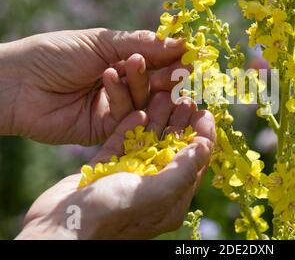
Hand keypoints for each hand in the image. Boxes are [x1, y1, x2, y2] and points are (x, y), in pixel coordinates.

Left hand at [0, 28, 186, 144]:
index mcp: (123, 62)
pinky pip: (126, 117)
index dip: (174, 59)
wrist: (18, 84)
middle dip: (167, 75)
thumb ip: (142, 44)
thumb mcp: (101, 41)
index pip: (158, 62)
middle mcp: (124, 87)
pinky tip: (110, 78)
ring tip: (134, 65)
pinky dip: (121, 96)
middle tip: (178, 69)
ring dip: (143, 82)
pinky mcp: (108, 130)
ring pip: (145, 100)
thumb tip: (182, 42)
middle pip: (157, 85)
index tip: (190, 55)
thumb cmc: (56, 54)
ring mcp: (116, 109)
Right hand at [16, 94, 215, 239]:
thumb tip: (205, 146)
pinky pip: (121, 144)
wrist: (59, 227)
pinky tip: (138, 110)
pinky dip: (129, 127)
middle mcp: (152, 188)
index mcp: (170, 199)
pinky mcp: (104, 169)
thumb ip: (183, 169)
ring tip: (163, 96)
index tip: (205, 112)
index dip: (202, 137)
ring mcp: (127, 177)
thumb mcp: (156, 193)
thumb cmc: (112, 214)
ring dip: (156, 119)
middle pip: (171, 149)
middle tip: (185, 98)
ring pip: (146, 142)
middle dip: (180, 123)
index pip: (194, 163)